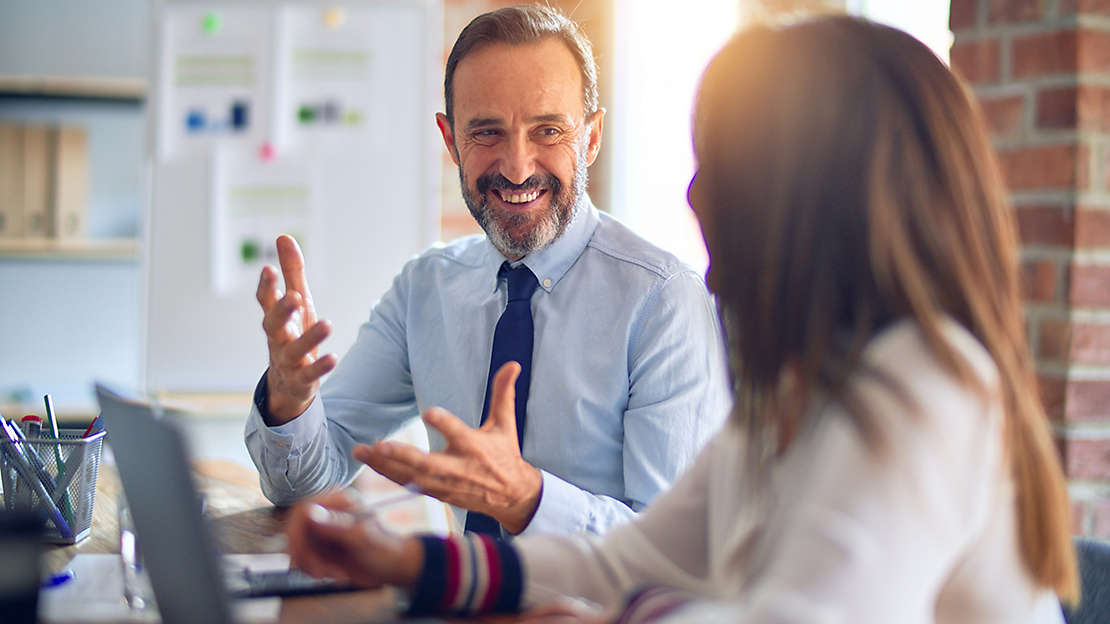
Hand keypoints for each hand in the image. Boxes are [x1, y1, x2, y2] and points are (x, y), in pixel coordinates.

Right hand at [256, 235, 337, 423]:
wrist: (288, 382)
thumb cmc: (293, 333)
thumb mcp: (296, 301)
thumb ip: (292, 271)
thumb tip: (283, 236)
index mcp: (276, 318)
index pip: (265, 301)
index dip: (266, 286)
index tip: (269, 269)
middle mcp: (277, 338)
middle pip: (272, 325)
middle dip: (281, 311)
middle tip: (293, 297)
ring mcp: (287, 360)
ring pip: (293, 350)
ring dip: (309, 338)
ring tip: (327, 324)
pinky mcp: (301, 380)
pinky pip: (308, 374)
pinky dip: (319, 367)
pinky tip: (333, 357)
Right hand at [285, 491, 423, 587]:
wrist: (391, 567)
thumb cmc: (384, 549)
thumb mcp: (361, 538)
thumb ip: (335, 525)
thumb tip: (308, 511)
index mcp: (338, 501)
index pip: (302, 510)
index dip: (297, 533)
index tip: (306, 554)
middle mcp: (327, 512)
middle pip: (294, 530)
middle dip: (304, 555)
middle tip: (321, 572)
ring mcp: (321, 529)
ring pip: (295, 546)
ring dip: (310, 565)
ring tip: (334, 573)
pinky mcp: (319, 546)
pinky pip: (301, 558)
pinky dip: (312, 570)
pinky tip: (332, 573)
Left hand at [354, 363, 542, 533]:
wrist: (512, 497)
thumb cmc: (505, 454)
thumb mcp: (505, 424)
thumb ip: (503, 393)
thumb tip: (513, 364)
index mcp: (475, 447)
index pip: (458, 433)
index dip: (444, 424)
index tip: (429, 413)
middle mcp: (459, 468)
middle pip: (428, 464)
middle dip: (403, 456)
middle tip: (380, 445)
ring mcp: (446, 484)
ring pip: (412, 476)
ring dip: (385, 465)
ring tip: (361, 451)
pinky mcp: (437, 493)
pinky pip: (409, 485)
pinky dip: (389, 475)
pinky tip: (370, 462)